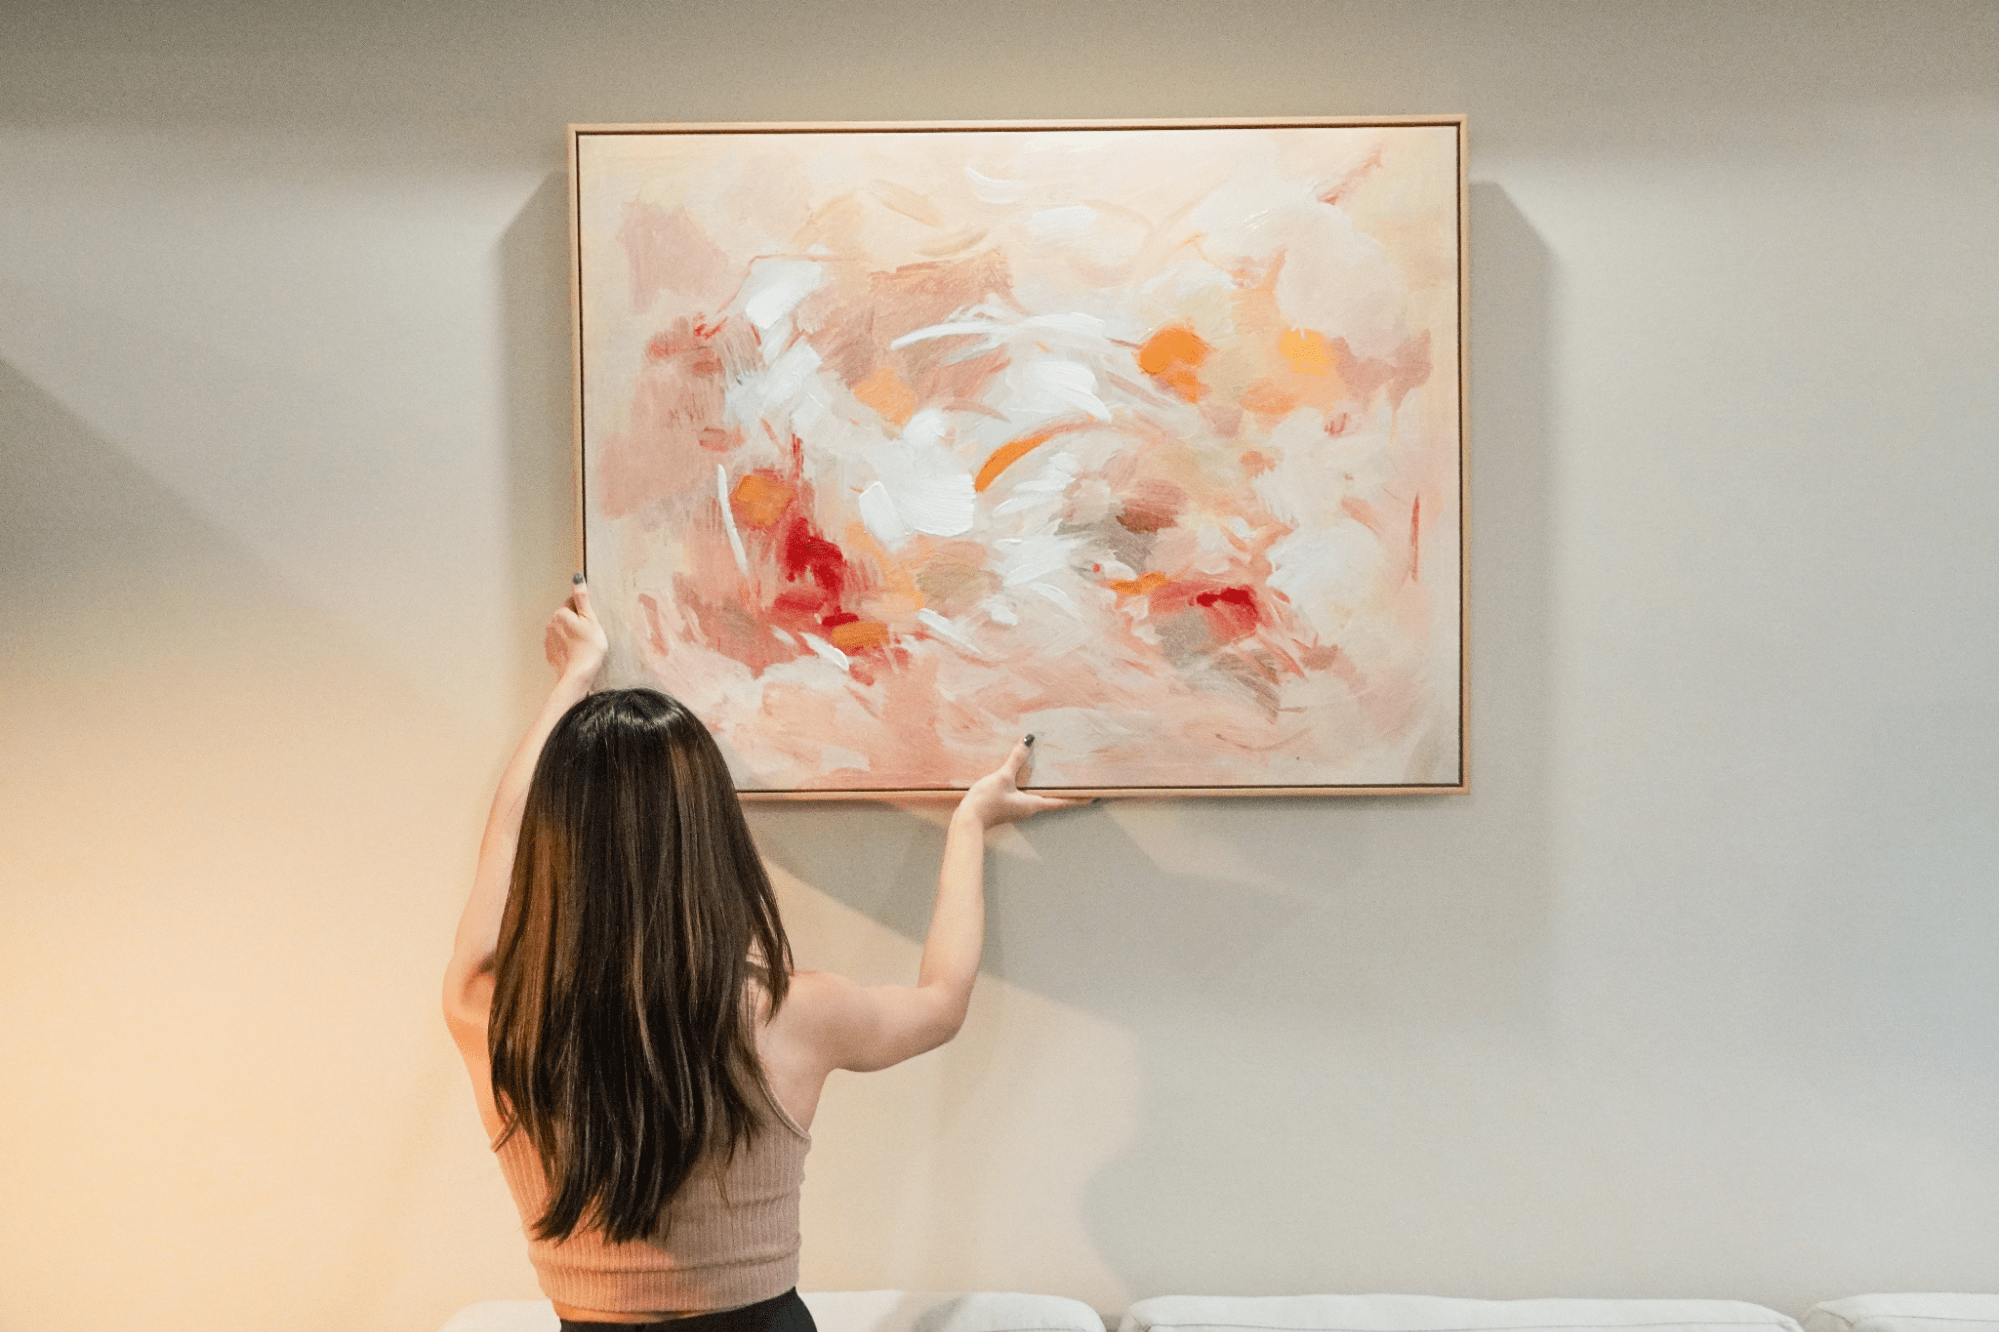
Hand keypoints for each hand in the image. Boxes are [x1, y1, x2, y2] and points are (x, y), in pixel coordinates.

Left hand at [544, 576, 607, 685]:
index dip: (585, 612)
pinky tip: (576, 654)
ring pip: (562, 630)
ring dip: (571, 634)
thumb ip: (582, 597)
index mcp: (560, 613)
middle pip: (567, 617)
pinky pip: (559, 645)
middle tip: (590, 635)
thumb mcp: (591, 619)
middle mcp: (550, 624)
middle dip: (577, 622)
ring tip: (583, 646)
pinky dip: (567, 647)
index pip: (573, 603)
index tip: (592, 623)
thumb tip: (576, 577)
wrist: (578, 675)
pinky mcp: (550, 653)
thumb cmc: (589, 646)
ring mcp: (548, 640)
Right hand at [958, 737, 1092, 828]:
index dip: (1079, 799)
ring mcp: (1017, 810)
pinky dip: (1031, 788)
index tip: (1095, 796)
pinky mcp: (1007, 808)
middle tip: (1078, 783)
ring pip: (1038, 798)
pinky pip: (1024, 796)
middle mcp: (1029, 810)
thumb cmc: (987, 802)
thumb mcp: (1003, 777)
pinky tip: (1027, 779)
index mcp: (1033, 805)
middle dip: (1065, 792)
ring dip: (1047, 789)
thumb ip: (1016, 759)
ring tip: (1056, 778)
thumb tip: (1029, 740)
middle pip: (1052, 800)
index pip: (1063, 802)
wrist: (967, 820)